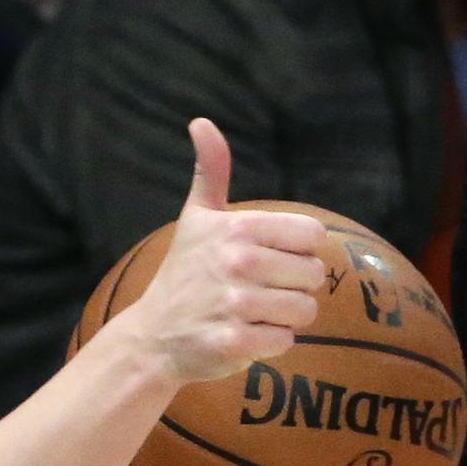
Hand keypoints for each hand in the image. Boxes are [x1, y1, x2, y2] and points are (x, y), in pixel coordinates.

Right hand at [121, 119, 326, 382]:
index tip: (267, 258)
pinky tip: (241, 335)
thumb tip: (201, 121)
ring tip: (250, 314)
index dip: (296, 250)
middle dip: (292, 288)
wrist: (152, 336)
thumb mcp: (196, 219)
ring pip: (305, 311)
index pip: (313, 236)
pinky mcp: (234, 343)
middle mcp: (237, 262)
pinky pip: (285, 342)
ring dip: (283, 318)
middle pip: (313, 276)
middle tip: (256, 290)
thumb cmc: (184, 274)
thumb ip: (211, 171)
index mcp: (236, 228)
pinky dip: (270, 344)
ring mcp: (234, 304)